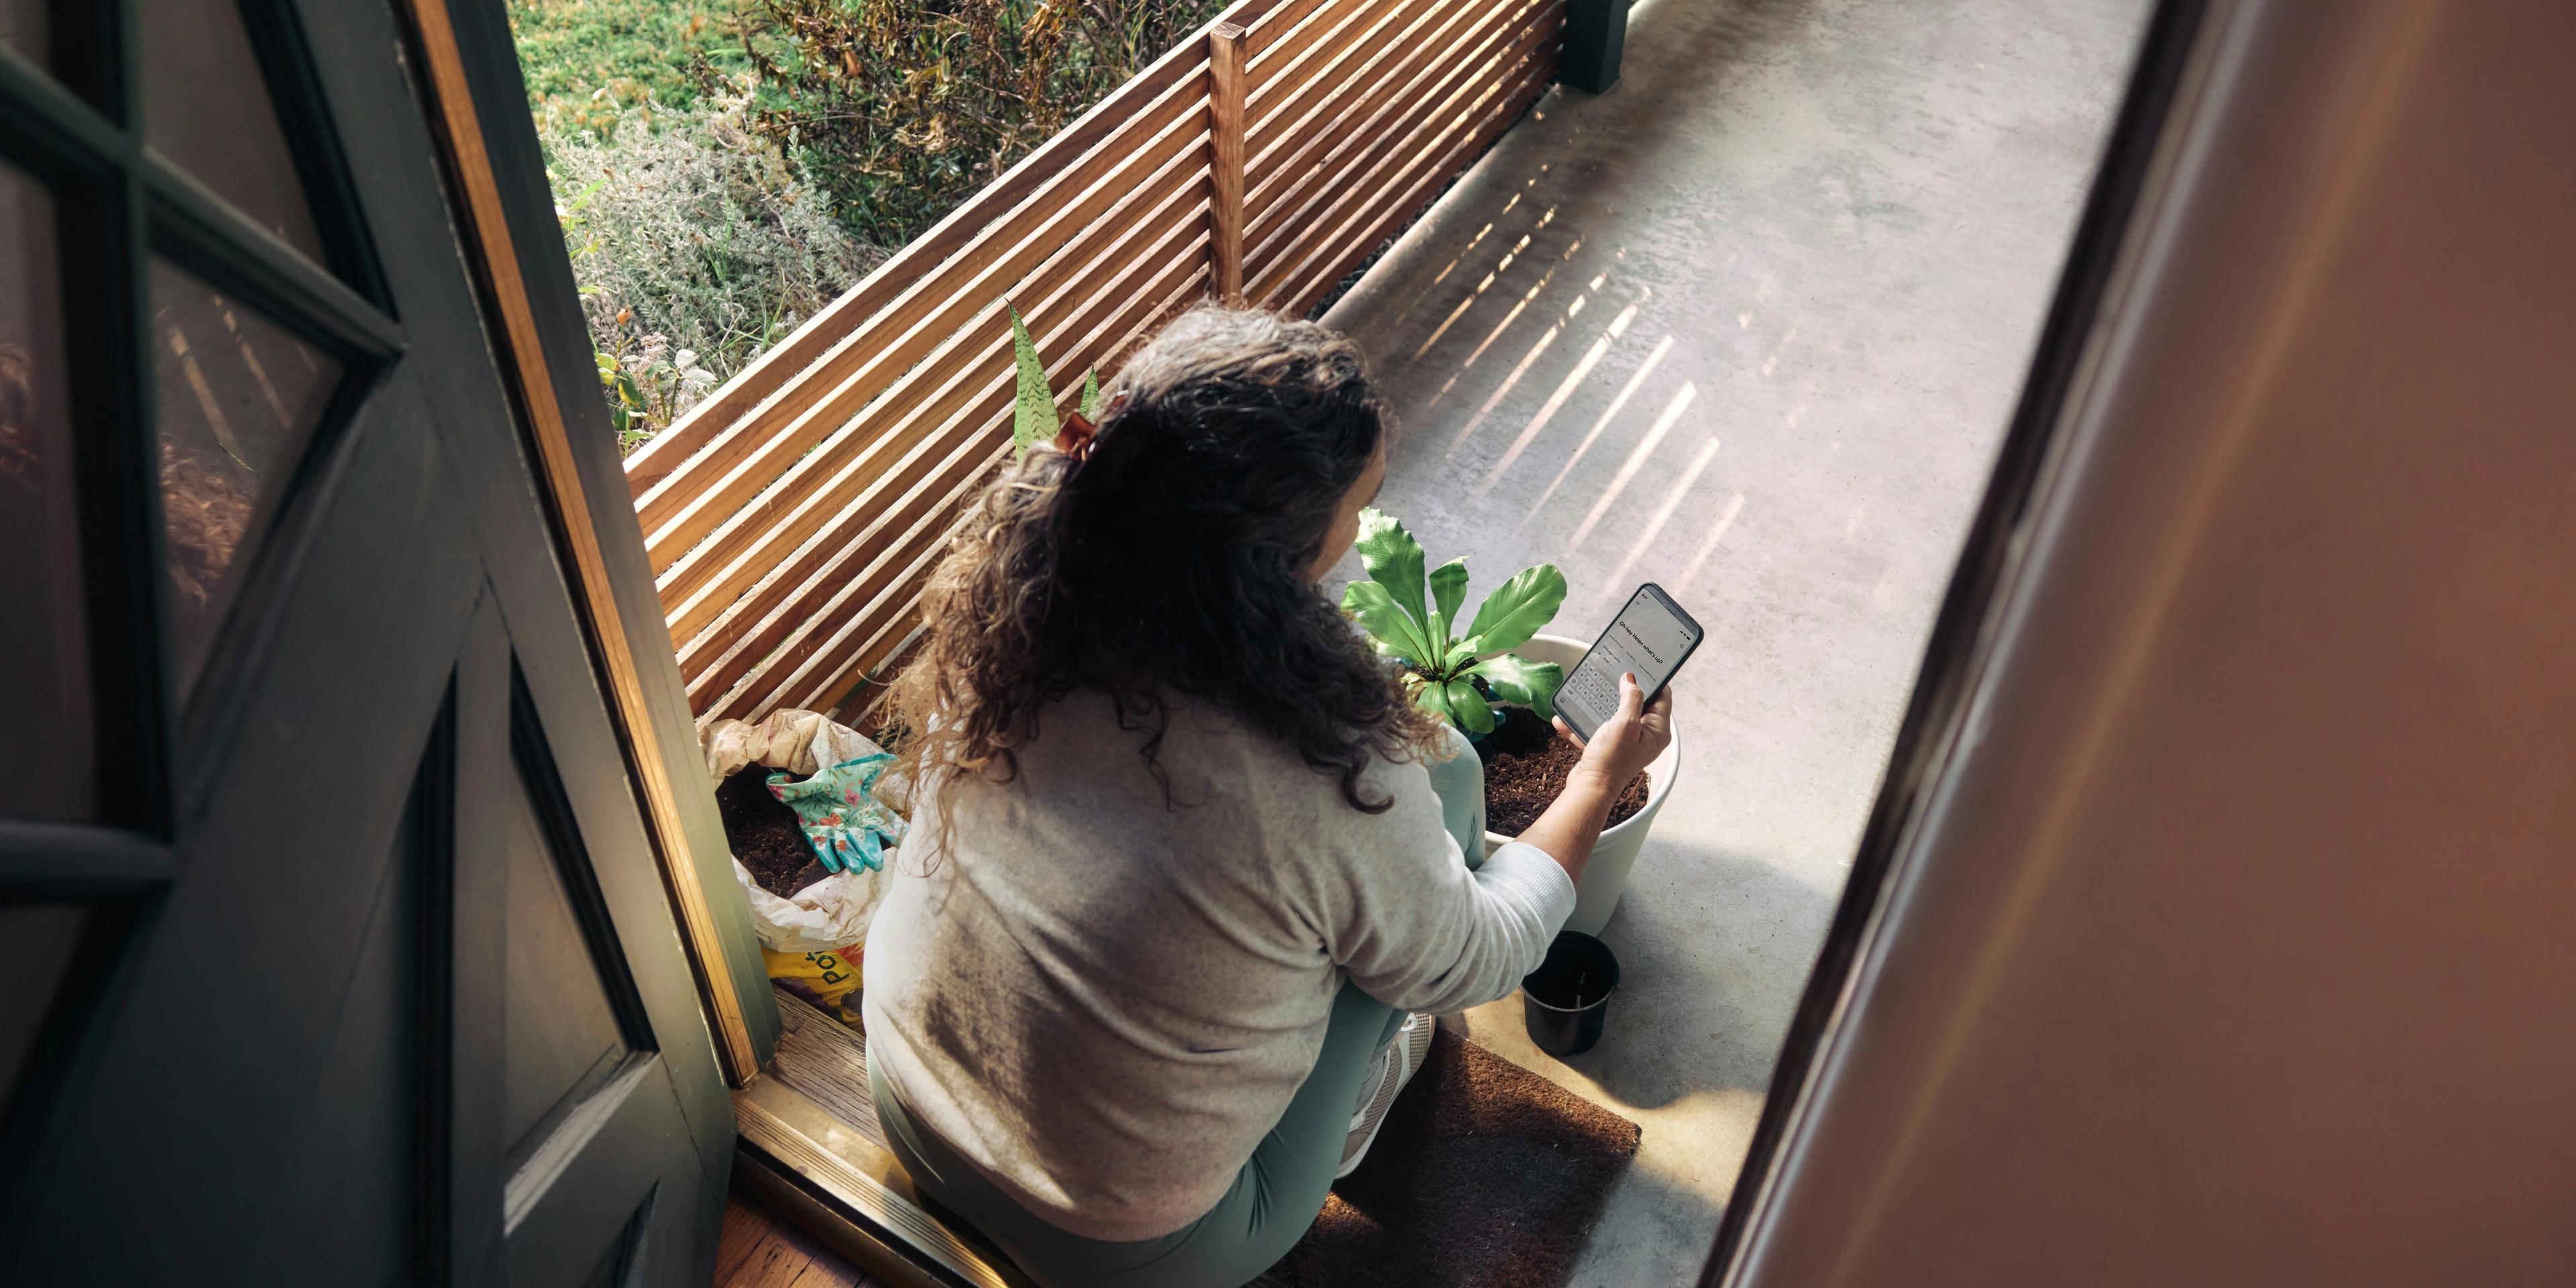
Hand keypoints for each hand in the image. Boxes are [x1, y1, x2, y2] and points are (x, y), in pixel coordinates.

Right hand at [1554, 672, 1673, 784]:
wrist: (1589, 788)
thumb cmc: (1612, 759)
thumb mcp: (1625, 722)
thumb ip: (1631, 698)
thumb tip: (1631, 679)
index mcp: (1657, 731)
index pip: (1663, 697)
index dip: (1652, 680)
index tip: (1639, 666)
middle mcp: (1645, 737)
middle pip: (1638, 704)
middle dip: (1622, 691)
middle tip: (1612, 674)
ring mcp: (1627, 743)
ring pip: (1614, 716)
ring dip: (1598, 707)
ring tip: (1586, 694)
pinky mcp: (1609, 748)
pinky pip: (1596, 730)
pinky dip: (1582, 725)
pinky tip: (1564, 719)